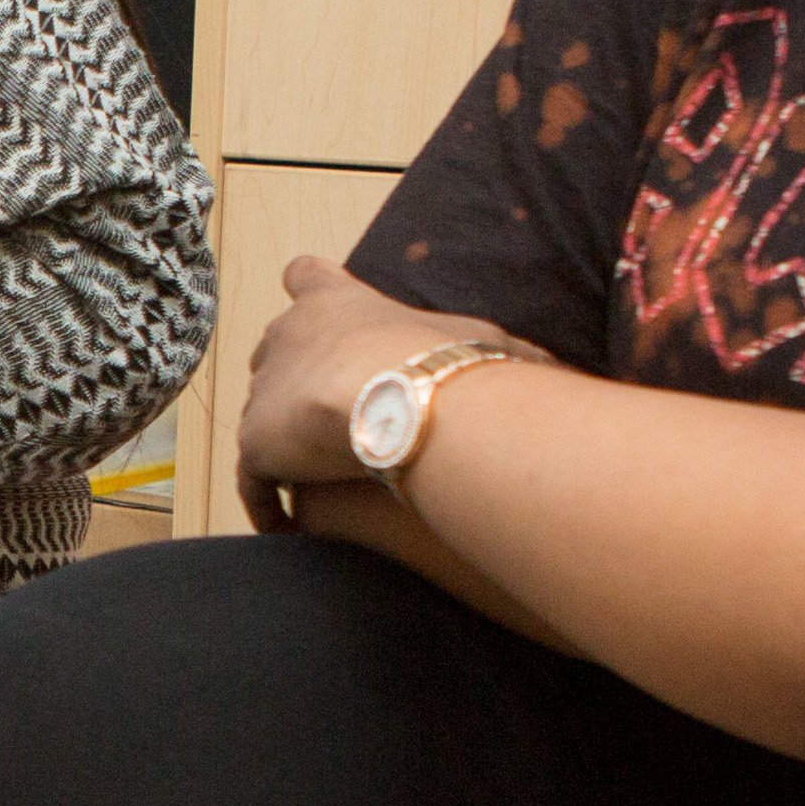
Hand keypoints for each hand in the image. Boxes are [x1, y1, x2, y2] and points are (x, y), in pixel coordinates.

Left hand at [235, 258, 521, 503]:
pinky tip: (287, 530)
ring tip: (309, 482)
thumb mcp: (483, 344)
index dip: (309, 287)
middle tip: (320, 414)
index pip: (308, 275)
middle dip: (288, 376)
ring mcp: (264, 391)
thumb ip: (503, 352)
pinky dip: (268, 504)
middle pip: (272, 349)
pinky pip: (254, 482)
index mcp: (336, 300)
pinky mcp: (255, 443)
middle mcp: (288, 335)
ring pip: (261, 416)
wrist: (401, 403)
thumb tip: (550, 370)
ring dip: (282, 445)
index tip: (304, 290)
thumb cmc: (449, 366)